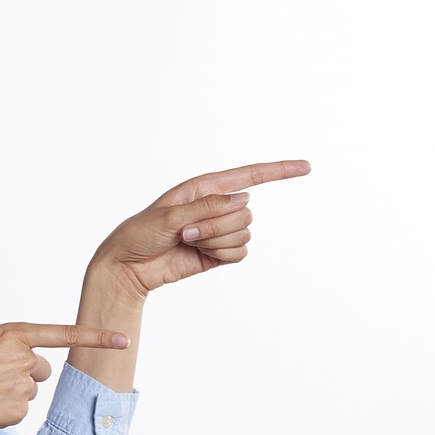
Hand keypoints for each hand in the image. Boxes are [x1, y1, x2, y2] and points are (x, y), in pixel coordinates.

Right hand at [0, 322, 128, 434]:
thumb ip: (12, 351)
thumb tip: (33, 374)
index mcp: (13, 332)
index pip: (64, 335)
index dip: (97, 337)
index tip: (123, 340)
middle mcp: (23, 356)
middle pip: (41, 368)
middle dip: (23, 373)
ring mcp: (22, 385)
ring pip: (30, 390)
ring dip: (12, 392)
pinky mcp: (18, 410)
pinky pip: (20, 410)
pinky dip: (4, 410)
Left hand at [90, 159, 311, 303]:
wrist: (128, 266)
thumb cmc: (140, 234)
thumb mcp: (169, 216)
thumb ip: (207, 207)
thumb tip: (245, 199)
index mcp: (204, 188)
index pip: (250, 176)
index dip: (279, 171)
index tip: (306, 167)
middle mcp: (216, 207)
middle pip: (245, 214)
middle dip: (216, 226)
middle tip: (184, 232)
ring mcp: (219, 230)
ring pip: (243, 235)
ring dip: (215, 242)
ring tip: (187, 242)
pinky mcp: (219, 252)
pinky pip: (239, 254)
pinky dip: (221, 256)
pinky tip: (199, 255)